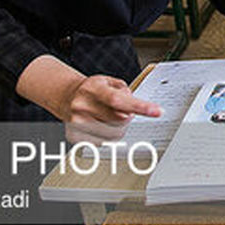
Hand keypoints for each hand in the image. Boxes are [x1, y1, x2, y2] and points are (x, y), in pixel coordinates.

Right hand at [16, 54, 159, 142]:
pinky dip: (108, 135)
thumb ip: (125, 92)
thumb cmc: (92, 89)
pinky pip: (103, 142)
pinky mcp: (76, 136)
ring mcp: (77, 123)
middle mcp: (83, 106)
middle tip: (122, 110)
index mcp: (93, 89)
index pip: (119, 100)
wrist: (67, 96)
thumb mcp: (109, 81)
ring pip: (114, 134)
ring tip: (108, 115)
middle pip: (120, 120)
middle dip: (128, 116)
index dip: (140, 107)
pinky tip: (100, 124)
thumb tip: (133, 109)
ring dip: (119, 127)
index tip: (157, 111)